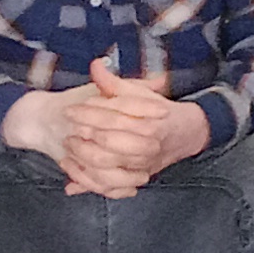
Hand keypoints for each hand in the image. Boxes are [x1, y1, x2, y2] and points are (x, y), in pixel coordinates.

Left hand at [54, 71, 211, 199]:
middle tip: (69, 130)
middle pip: (108, 143)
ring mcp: (141, 165)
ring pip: (106, 168)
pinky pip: (109, 187)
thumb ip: (114, 82)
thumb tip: (95, 65)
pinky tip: (73, 174)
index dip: (87, 113)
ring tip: (69, 149)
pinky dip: (88, 183)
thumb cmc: (158, 111)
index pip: (112, 117)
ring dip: (82, 159)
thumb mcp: (138, 94)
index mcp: (148, 122)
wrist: (185, 133)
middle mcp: (147, 145)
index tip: (70, 111)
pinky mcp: (136, 179)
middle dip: (84, 136)